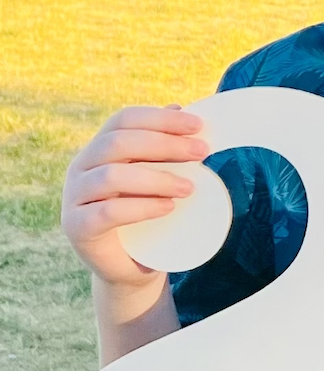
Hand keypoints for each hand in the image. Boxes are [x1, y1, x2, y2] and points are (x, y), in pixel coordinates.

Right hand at [62, 106, 206, 291]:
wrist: (130, 263)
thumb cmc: (146, 213)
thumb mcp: (156, 175)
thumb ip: (161, 145)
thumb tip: (179, 108)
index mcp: (98, 149)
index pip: (124, 119)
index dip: (160, 118)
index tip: (198, 126)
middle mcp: (80, 168)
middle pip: (118, 143)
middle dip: (165, 144)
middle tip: (203, 153)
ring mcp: (74, 198)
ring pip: (112, 176)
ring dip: (157, 178)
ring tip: (190, 188)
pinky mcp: (77, 227)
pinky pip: (106, 212)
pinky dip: (141, 207)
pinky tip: (167, 207)